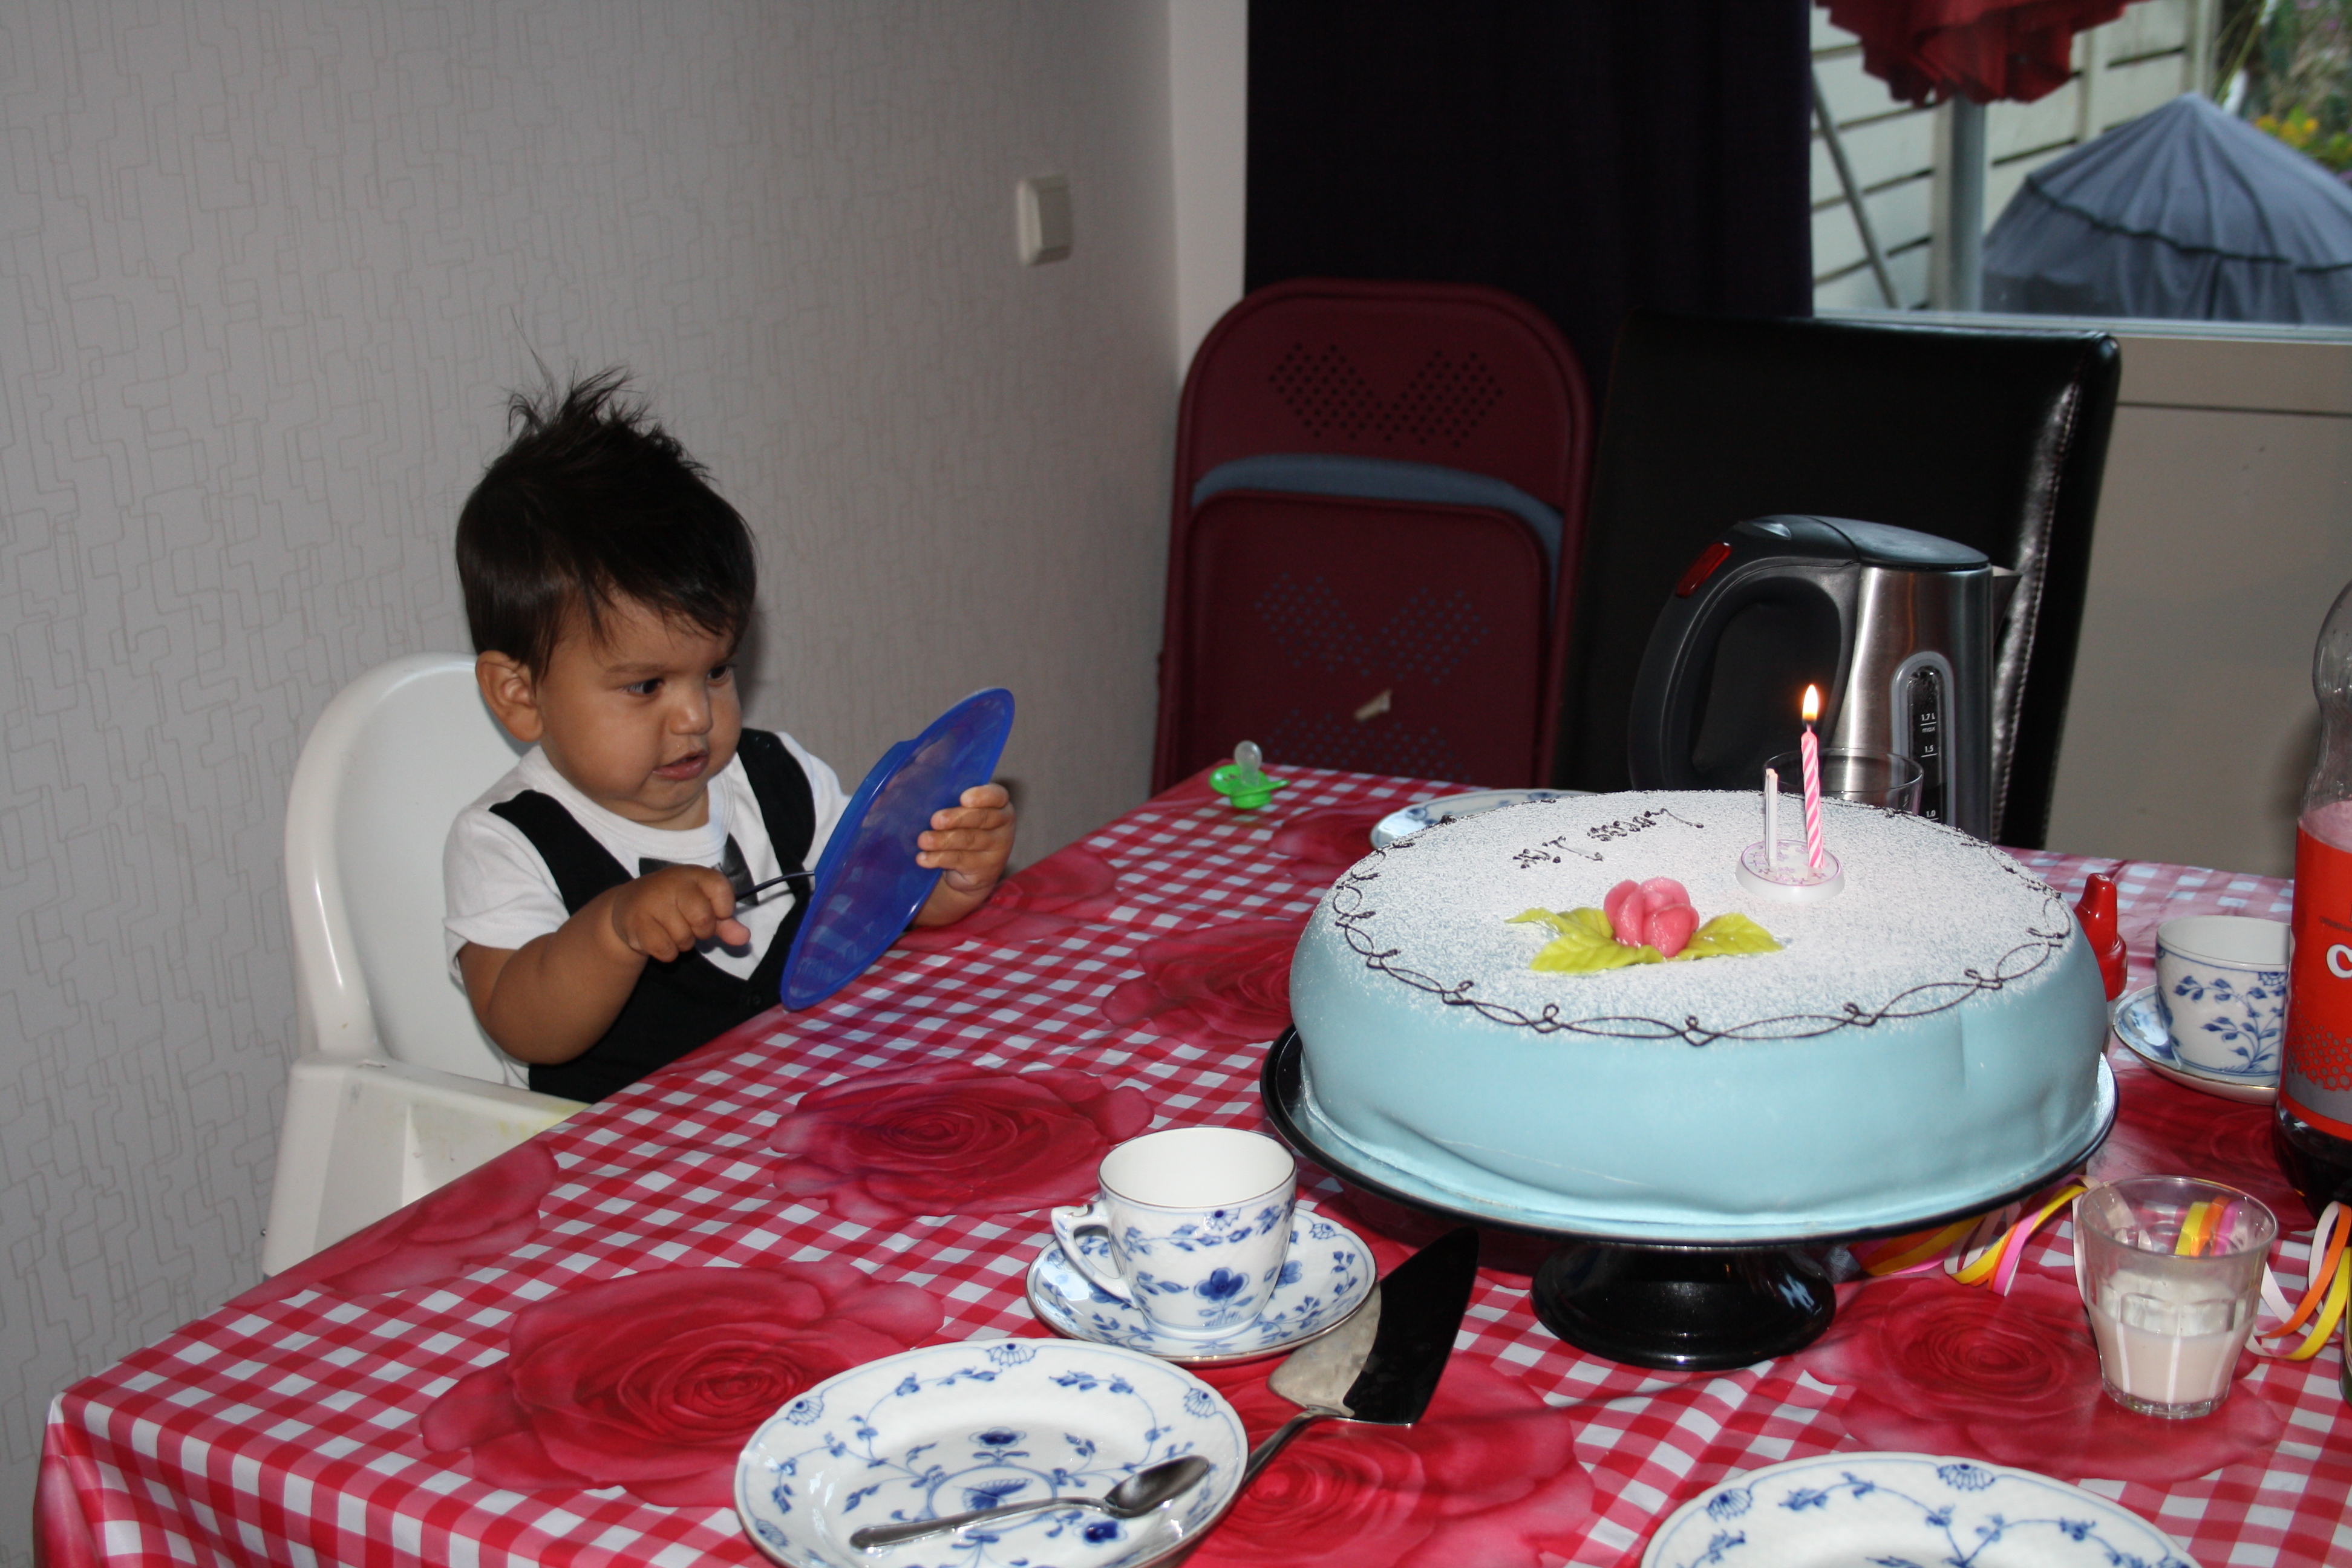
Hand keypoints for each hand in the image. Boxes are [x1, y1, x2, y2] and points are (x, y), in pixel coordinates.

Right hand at [606, 864, 749, 960]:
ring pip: (684, 938)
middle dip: (702, 931)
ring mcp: (652, 901)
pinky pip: (666, 950)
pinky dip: (667, 953)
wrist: (628, 906)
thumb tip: (744, 938)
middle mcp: (673, 882)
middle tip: (690, 925)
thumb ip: (726, 923)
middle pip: (703, 919)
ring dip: (682, 943)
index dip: (723, 909)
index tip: (715, 911)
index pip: (722, 889)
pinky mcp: (637, 922)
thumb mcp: (703, 907)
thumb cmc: (674, 905)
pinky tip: (658, 937)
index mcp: (694, 874)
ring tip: (670, 929)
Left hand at [914, 784, 1014, 924]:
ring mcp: (997, 849)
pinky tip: (924, 858)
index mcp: (999, 804)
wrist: (970, 871)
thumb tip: (912, 791)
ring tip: (923, 840)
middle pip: (982, 818)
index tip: (963, 798)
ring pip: (969, 840)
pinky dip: (939, 858)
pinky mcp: (985, 869)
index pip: (997, 796)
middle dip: (956, 818)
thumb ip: (949, 801)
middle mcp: (1003, 826)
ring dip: (943, 840)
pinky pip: (960, 861)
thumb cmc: (962, 830)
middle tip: (935, 820)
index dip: (982, 796)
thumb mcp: (961, 813)